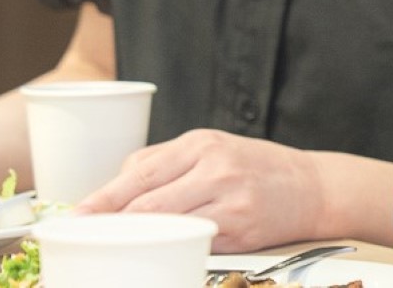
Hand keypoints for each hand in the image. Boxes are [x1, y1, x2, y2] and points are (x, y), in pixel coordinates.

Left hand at [79, 129, 323, 252]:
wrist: (314, 186)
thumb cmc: (256, 167)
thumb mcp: (214, 148)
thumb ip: (167, 162)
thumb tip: (116, 186)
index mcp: (203, 143)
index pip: (140, 171)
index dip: (104, 197)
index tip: (77, 215)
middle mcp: (216, 167)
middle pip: (147, 201)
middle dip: (111, 222)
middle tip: (86, 236)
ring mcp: (230, 199)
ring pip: (166, 225)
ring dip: (137, 238)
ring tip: (115, 245)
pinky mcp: (241, 228)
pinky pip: (194, 241)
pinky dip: (172, 247)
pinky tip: (158, 250)